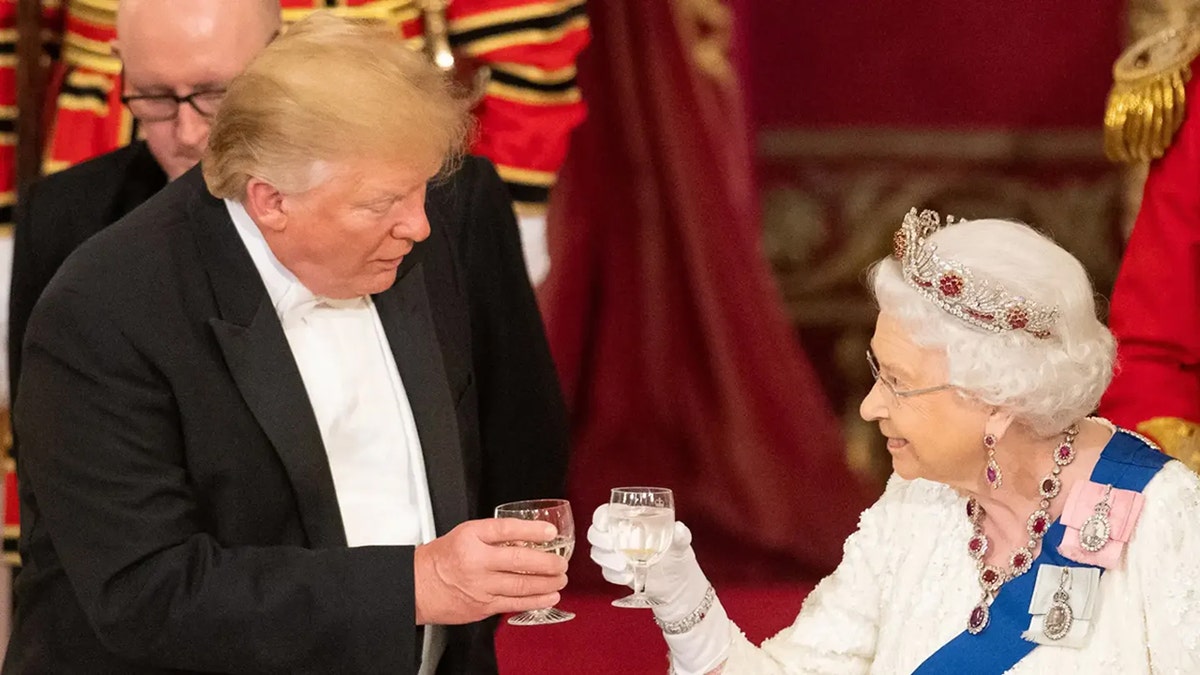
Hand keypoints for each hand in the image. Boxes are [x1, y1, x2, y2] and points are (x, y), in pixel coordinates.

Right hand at [414, 518, 568, 624]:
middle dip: (547, 562)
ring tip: (561, 578)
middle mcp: (476, 562)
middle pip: (519, 560)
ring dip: (547, 582)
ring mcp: (481, 587)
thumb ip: (495, 534)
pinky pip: (515, 603)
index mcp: (471, 538)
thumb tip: (529, 534)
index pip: (506, 529)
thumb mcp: (466, 534)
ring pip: (521, 585)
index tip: (550, 532)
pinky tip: (549, 596)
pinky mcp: (483, 606)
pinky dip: (536, 600)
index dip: (532, 530)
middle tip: (562, 562)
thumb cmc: (442, 558)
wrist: (418, 587)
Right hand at [588, 504, 706, 615]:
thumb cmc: (677, 556)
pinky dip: (614, 575)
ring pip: (597, 553)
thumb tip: (679, 528)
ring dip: (606, 559)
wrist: (677, 585)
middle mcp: (619, 535)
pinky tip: (628, 576)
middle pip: (595, 533)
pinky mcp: (616, 572)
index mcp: (631, 520)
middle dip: (601, 540)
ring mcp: (616, 554)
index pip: (606, 513)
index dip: (601, 517)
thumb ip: (680, 535)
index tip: (604, 523)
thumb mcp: (681, 545)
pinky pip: (606, 572)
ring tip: (624, 565)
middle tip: (613, 546)